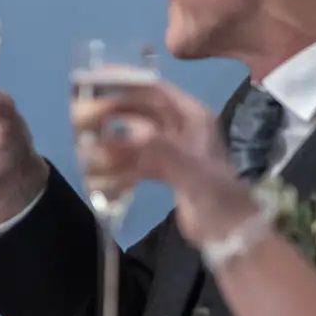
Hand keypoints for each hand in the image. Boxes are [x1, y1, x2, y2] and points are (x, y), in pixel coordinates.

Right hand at [83, 81, 260, 244]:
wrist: (232, 235)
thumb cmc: (219, 198)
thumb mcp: (191, 172)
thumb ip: (159, 152)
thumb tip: (124, 135)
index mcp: (193, 118)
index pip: (156, 91)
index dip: (127, 82)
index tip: (96, 80)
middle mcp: (182, 130)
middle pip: (141, 112)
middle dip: (113, 113)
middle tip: (83, 117)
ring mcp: (172, 151)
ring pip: (134, 138)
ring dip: (112, 143)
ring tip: (86, 148)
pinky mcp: (165, 173)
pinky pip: (135, 163)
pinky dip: (118, 167)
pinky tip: (101, 175)